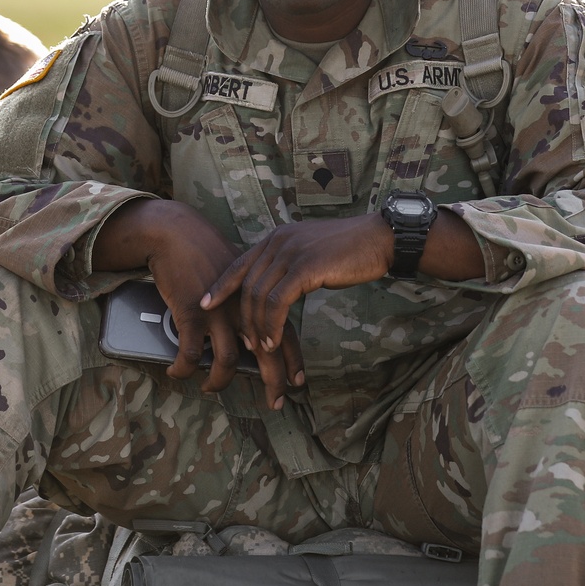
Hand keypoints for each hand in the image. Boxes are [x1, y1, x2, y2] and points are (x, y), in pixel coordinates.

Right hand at [93, 198, 287, 409]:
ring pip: (228, 361)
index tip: (298, 381)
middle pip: (266, 351)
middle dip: (274, 380)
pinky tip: (177, 373)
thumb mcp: (237, 275)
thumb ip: (247, 302)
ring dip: (220, 382)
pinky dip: (184, 369)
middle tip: (276, 402)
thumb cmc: (205, 254)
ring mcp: (218, 313)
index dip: (293, 358)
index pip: (284, 331)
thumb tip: (251, 332)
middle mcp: (242, 308)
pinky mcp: (192, 314)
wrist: (177, 234)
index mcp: (257, 298)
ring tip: (210, 388)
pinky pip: (191, 354)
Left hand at [203, 215, 394, 366]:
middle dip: (242, 317)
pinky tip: (274, 340)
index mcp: (277, 237)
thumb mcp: (310, 252)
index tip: (205, 303)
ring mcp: (291, 253)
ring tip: (260, 348)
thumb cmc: (349, 249)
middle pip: (247, 285)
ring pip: (259, 296)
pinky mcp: (305, 267)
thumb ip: (290, 264)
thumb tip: (279, 287)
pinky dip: (272, 325)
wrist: (379, 238)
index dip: (220, 285)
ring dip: (257, 326)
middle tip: (245, 342)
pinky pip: (278, 302)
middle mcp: (279, 241)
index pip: (240, 263)